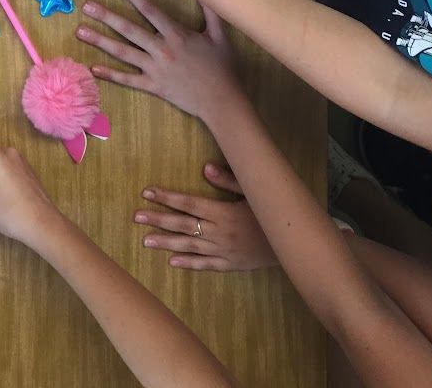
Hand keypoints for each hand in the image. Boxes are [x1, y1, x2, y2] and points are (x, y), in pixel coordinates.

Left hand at [77, 0, 239, 117]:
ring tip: (80, 31)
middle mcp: (162, 49)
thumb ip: (211, 11)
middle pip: (130, 29)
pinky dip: (111, 74)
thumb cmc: (223, 67)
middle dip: (107, 16)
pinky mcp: (153, 86)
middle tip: (87, 6)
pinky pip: (128, 80)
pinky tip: (93, 68)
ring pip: (123, 52)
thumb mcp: (220, 35)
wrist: (222, 100)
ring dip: (100, 41)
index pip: (151, 10)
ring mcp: (155, 69)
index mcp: (177, 35)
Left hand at [135, 164, 275, 272]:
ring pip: (189, 247)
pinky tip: (171, 261)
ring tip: (145, 241)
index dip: (167, 197)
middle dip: (158, 220)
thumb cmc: (273, 214)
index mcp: (224, 212)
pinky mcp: (230, 264)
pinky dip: (188, 263)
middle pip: (184, 225)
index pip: (189, 203)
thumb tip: (205, 167)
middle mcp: (220, 232)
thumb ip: (229, 180)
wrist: (295, 245)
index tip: (147, 192)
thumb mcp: (254, 193)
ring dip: (166, 243)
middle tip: (136, 217)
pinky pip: (205, 265)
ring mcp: (223, 251)